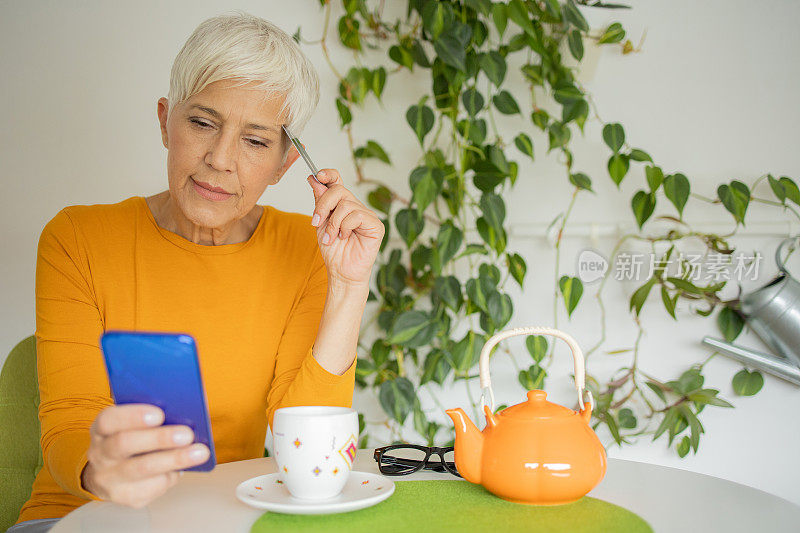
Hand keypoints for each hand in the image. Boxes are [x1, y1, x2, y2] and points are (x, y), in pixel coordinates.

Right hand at [82, 404, 209, 507]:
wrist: (110, 474)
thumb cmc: (132, 440)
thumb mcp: (133, 424)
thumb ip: (151, 418)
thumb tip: (183, 413)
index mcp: (102, 428)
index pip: (109, 420)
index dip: (133, 416)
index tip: (159, 414)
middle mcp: (100, 453)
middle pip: (125, 444)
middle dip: (159, 438)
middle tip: (187, 434)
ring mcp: (108, 478)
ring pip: (142, 468)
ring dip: (174, 459)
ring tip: (199, 452)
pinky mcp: (123, 496)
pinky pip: (150, 487)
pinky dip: (170, 476)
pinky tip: (182, 469)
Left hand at [307, 169, 384, 287]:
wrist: (340, 272)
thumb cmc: (333, 251)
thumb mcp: (321, 223)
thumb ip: (320, 202)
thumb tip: (314, 179)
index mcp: (342, 205)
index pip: (337, 181)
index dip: (328, 174)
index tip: (317, 176)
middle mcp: (355, 207)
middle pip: (338, 190)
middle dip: (323, 205)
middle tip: (316, 222)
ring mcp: (366, 215)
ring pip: (345, 204)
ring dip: (333, 223)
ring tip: (331, 238)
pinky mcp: (375, 225)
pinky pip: (356, 215)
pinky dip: (345, 227)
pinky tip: (345, 237)